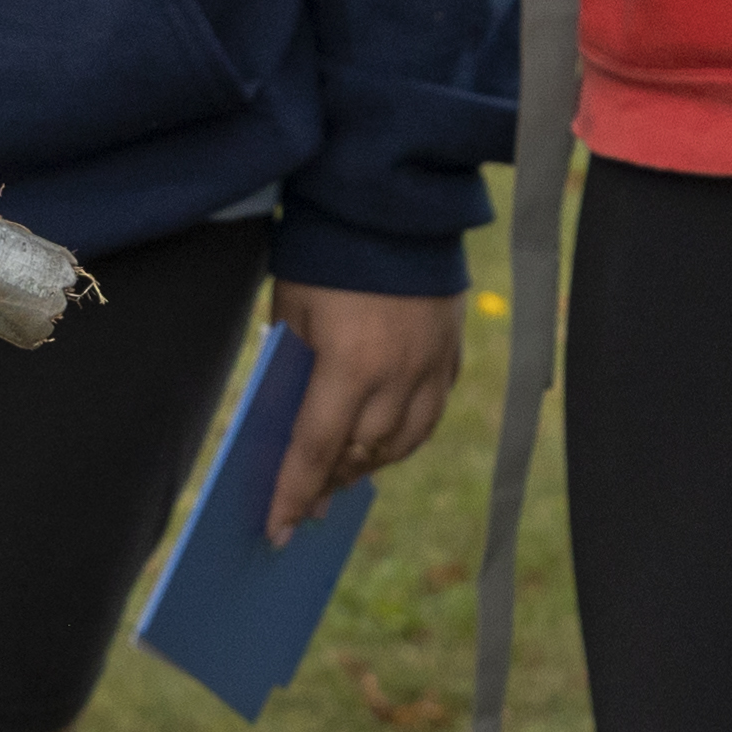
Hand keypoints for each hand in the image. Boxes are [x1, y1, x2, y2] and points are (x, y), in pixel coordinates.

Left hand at [263, 280, 463, 535]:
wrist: (392, 203)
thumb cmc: (326, 256)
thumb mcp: (292, 312)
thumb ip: (290, 372)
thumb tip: (288, 431)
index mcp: (350, 364)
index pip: (317, 448)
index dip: (295, 492)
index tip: (279, 528)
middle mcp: (399, 374)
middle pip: (363, 452)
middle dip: (332, 479)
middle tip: (307, 499)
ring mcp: (433, 365)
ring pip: (403, 442)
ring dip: (370, 461)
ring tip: (344, 469)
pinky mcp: (453, 351)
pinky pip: (430, 415)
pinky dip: (404, 435)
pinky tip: (384, 437)